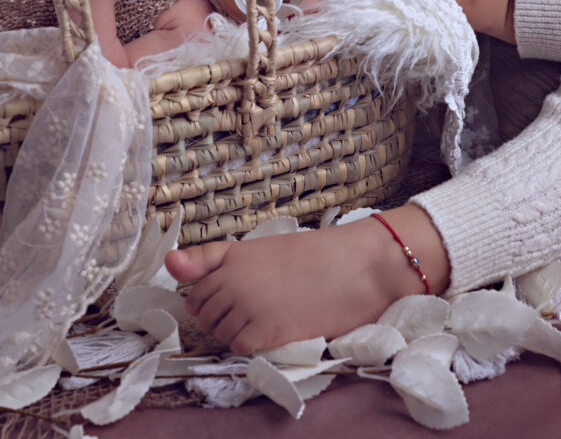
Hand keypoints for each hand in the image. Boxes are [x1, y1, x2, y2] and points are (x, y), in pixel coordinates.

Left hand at [165, 205, 449, 353]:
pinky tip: (273, 328)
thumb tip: (170, 262)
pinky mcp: (263, 332)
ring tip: (267, 314)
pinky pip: (238, 347)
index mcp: (232, 256)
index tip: (231, 293)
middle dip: (222, 313)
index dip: (211, 294)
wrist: (355, 266)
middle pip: (204, 312)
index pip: (196, 286)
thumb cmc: (315, 254)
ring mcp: (245, 308)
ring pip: (220, 332)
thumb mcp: (262, 249)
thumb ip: (215, 259)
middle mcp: (232, 281)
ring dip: (236, 329)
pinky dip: (250, 343)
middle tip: (256, 304)